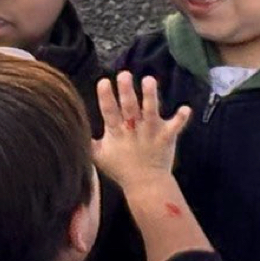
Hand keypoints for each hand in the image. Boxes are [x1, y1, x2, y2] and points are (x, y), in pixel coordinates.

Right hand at [92, 72, 191, 190]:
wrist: (145, 185)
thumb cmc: (121, 169)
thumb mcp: (98, 157)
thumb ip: (88, 142)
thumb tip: (73, 129)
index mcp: (116, 132)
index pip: (109, 111)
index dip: (106, 97)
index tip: (104, 81)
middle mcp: (133, 129)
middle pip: (129, 107)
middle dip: (126, 91)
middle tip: (125, 74)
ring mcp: (150, 132)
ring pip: (150, 111)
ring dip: (150, 96)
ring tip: (149, 80)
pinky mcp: (166, 137)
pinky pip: (175, 127)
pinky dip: (180, 119)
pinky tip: (186, 108)